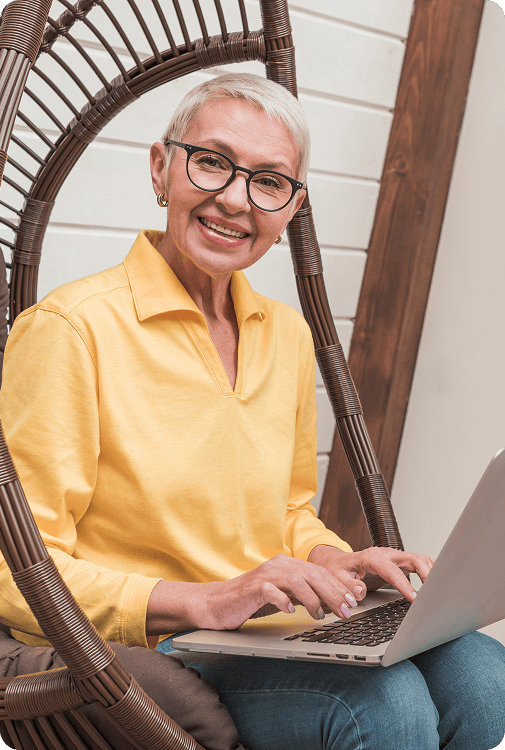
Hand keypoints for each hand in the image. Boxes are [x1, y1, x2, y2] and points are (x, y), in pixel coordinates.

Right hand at [196, 553, 378, 629]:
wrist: (217, 603)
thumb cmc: (251, 601)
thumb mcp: (282, 596)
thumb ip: (303, 595)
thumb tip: (330, 604)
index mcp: (287, 565)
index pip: (319, 572)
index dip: (338, 586)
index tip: (352, 601)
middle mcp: (278, 566)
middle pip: (313, 574)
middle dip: (333, 592)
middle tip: (346, 610)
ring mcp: (265, 575)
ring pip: (296, 580)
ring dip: (313, 598)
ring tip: (321, 614)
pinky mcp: (252, 588)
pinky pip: (271, 590)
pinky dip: (283, 600)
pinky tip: (291, 610)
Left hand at [308, 545, 434, 605]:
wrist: (336, 561)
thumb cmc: (337, 569)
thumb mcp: (336, 577)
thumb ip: (348, 585)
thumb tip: (360, 592)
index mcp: (371, 557)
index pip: (391, 570)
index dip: (403, 584)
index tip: (413, 598)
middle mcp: (386, 554)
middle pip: (412, 559)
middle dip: (427, 574)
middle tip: (435, 591)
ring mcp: (394, 556)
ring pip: (419, 559)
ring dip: (432, 571)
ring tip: (441, 588)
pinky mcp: (400, 561)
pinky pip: (420, 562)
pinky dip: (431, 570)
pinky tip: (438, 581)